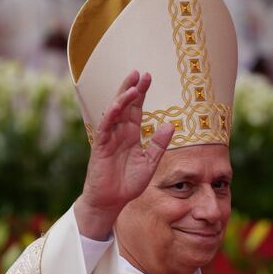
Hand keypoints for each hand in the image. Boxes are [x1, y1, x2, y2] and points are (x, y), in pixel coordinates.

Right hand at [74, 70, 173, 239]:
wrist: (111, 201)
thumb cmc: (128, 184)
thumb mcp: (150, 163)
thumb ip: (159, 145)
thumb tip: (171, 125)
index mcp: (131, 136)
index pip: (136, 109)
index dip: (141, 93)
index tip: (147, 77)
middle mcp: (120, 133)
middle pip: (125, 105)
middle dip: (132, 88)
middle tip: (140, 72)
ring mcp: (109, 138)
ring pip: (115, 112)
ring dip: (123, 97)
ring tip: (133, 84)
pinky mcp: (101, 147)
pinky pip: (105, 127)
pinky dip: (111, 115)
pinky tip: (118, 104)